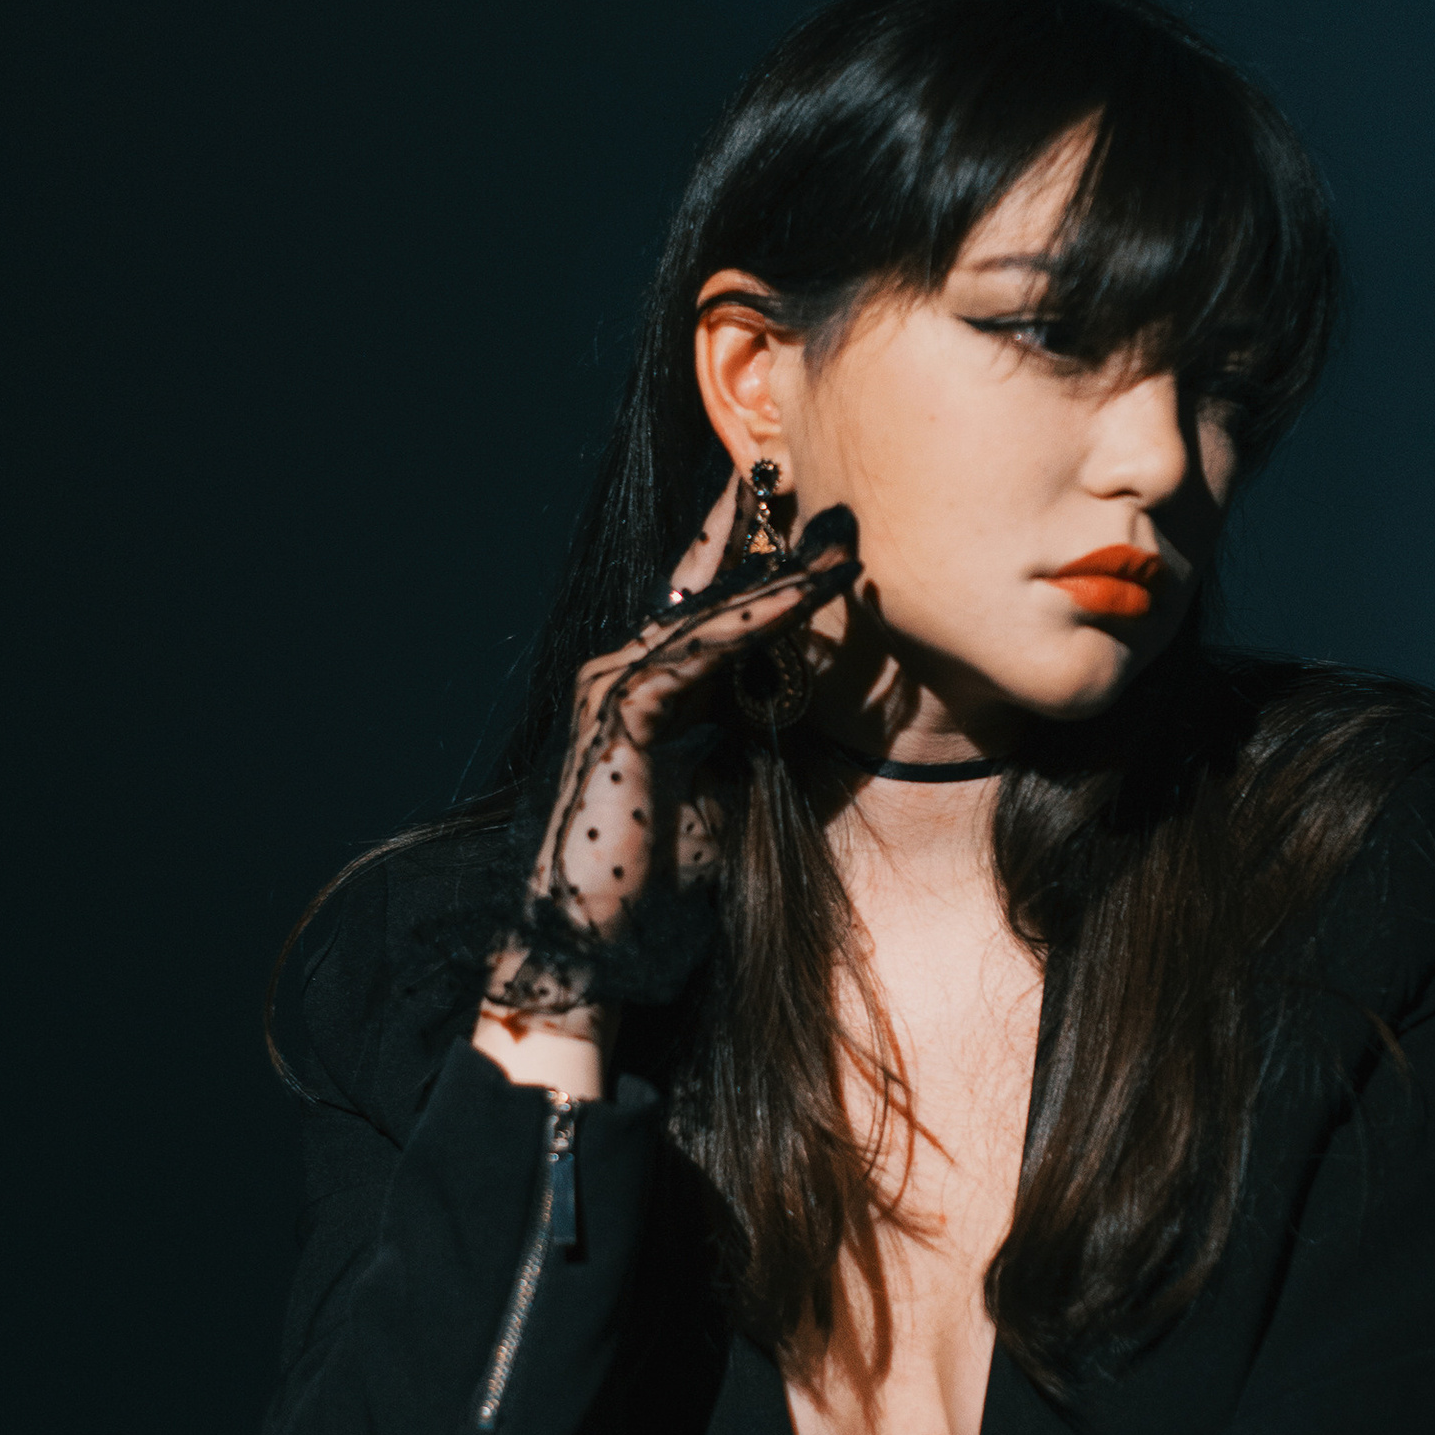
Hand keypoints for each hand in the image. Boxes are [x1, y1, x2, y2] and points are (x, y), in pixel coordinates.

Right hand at [484, 471, 857, 1027]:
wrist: (596, 947)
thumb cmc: (657, 884)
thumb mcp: (725, 795)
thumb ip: (749, 741)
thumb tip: (797, 709)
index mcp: (655, 691)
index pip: (712, 604)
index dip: (758, 555)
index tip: (812, 513)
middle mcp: (628, 673)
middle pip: (705, 585)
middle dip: (763, 534)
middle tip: (825, 488)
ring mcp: (617, 688)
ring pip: (709, 610)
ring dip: (779, 571)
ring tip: (838, 535)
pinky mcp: (620, 715)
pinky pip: (701, 651)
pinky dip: (755, 619)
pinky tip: (801, 593)